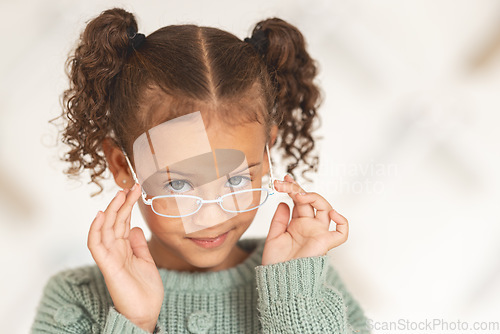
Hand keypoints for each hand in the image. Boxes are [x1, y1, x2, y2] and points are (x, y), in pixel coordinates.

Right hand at [87, 184, 162, 332]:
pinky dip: (96, 230)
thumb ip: (139, 244)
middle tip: (131, 187)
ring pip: (106, 229)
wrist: (145, 312)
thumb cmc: (145, 290)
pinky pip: (97, 246)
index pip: (123, 222)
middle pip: (115, 222)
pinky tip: (102, 215)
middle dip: (122, 203)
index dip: (128, 206)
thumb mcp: (146, 261)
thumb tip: (137, 227)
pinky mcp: (108, 266)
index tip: (136, 191)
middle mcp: (115, 250)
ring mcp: (110, 257)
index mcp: (125, 248)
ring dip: (112, 210)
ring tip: (119, 194)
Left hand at [262, 174, 348, 265]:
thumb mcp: (273, 236)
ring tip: (298, 194)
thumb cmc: (276, 262)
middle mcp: (309, 226)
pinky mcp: (326, 243)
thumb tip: (284, 202)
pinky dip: (341, 221)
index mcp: (297, 224)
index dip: (293, 188)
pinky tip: (331, 213)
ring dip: (313, 197)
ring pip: (326, 208)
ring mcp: (318, 233)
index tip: (283, 179)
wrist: (279, 279)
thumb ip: (279, 219)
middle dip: (298, 189)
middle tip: (284, 183)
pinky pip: (341, 231)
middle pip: (311, 201)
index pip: (299, 201)